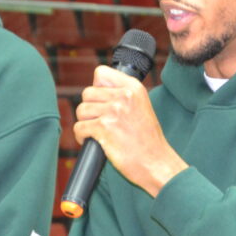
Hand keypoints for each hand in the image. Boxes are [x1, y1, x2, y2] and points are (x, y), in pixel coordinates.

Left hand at [74, 65, 187, 195]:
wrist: (156, 162)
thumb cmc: (147, 139)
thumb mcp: (141, 106)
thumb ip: (122, 94)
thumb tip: (97, 88)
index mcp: (133, 87)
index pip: (101, 73)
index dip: (97, 87)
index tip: (102, 100)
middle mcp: (123, 96)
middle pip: (87, 93)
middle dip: (90, 109)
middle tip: (100, 121)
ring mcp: (113, 111)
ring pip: (81, 110)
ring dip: (86, 123)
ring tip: (98, 132)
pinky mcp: (103, 128)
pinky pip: (79, 127)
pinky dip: (82, 137)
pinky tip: (94, 141)